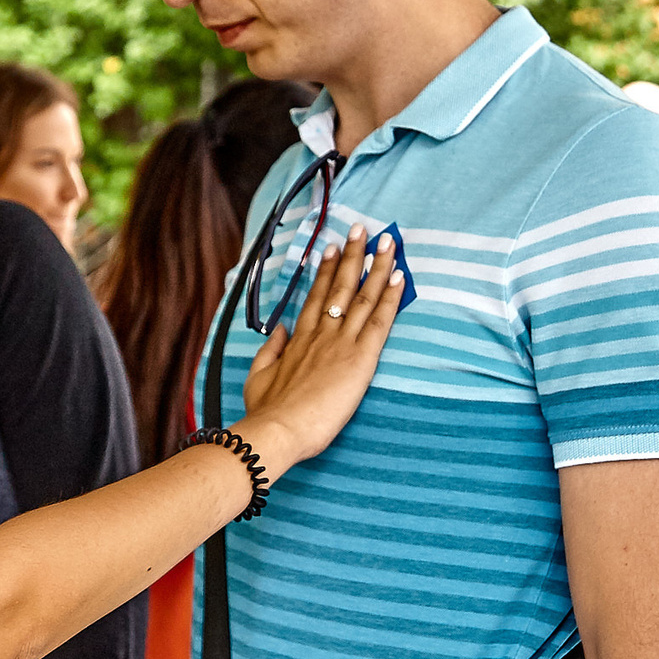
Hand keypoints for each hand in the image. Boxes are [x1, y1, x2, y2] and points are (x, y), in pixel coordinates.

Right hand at [236, 225, 402, 472]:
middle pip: (340, 287)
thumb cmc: (266, 410)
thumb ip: (272, 349)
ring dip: (376, 266)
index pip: (316, 297)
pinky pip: (380, 321)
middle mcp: (321, 334)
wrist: (277, 429)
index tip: (332, 248)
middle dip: (352, 255)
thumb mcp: (260, 375)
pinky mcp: (360, 358)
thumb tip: (281, 329)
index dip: (325, 271)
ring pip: (362, 296)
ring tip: (387, 242)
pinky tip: (399, 277)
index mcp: (298, 339)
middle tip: (362, 229)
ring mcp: (341, 343)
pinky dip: (390, 297)